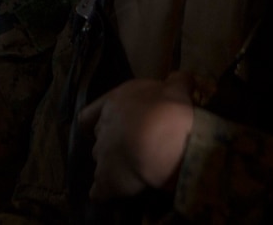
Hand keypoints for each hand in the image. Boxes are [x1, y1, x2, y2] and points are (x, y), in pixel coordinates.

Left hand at [77, 70, 195, 201]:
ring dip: (111, 166)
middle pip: (98, 139)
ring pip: (100, 162)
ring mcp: (102, 156)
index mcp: (113, 104)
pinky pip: (99, 191)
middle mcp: (102, 129)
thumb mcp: (177, 88)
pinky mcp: (107, 182)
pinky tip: (112, 196)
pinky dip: (104, 193)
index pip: (89, 115)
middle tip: (133, 149)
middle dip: (111, 144)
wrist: (164, 139)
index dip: (96, 122)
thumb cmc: (167, 108)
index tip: (108, 127)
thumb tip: (184, 77)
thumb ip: (177, 82)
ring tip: (130, 171)